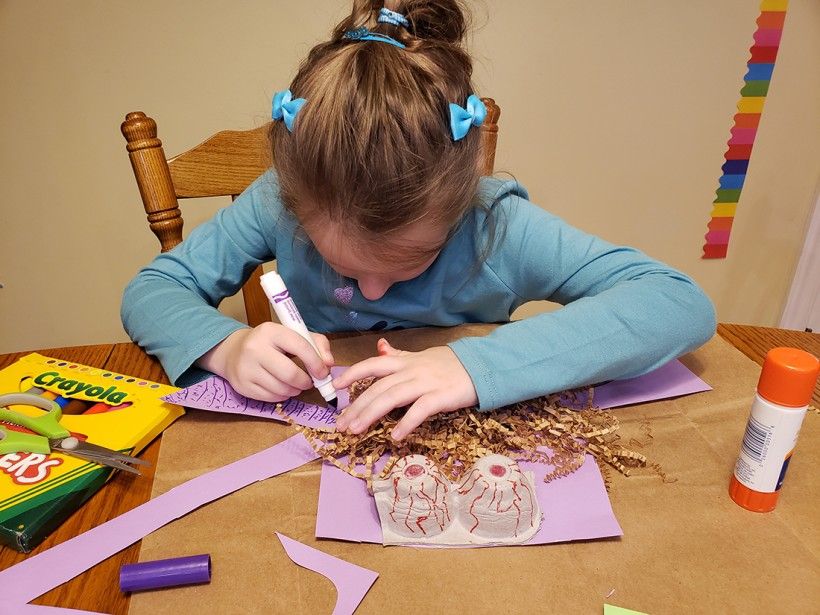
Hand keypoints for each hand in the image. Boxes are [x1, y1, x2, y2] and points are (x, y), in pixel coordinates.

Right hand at [198, 323, 333, 402]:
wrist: (233, 352)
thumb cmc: (271, 343)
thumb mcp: (293, 335)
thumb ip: (317, 344)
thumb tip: (329, 364)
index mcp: (271, 331)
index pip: (300, 346)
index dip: (316, 363)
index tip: (323, 373)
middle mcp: (255, 348)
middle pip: (290, 374)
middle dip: (305, 382)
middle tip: (309, 382)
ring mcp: (246, 368)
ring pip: (282, 389)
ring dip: (295, 390)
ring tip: (295, 384)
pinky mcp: (242, 385)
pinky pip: (271, 398)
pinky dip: (282, 396)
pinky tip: (281, 387)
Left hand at [333, 338, 477, 440]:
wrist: (480, 366)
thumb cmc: (449, 364)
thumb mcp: (421, 356)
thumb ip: (399, 355)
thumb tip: (381, 347)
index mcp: (404, 362)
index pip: (373, 364)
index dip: (353, 373)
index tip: (335, 386)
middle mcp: (411, 371)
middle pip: (378, 387)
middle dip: (357, 406)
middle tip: (341, 425)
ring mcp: (425, 383)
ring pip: (392, 397)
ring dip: (371, 414)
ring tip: (356, 431)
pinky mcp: (441, 396)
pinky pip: (420, 410)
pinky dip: (406, 423)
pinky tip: (395, 437)